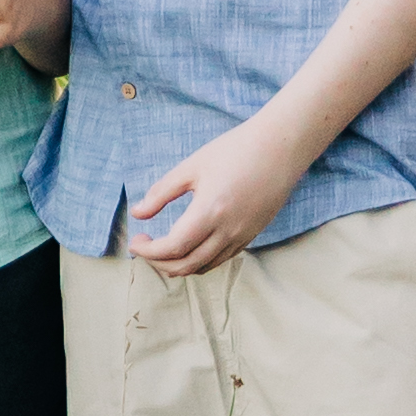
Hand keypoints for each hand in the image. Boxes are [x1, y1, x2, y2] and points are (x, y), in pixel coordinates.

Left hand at [125, 115, 308, 277]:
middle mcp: (228, 231)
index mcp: (210, 212)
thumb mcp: (192, 166)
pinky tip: (189, 245)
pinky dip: (199, 260)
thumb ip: (162, 193)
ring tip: (162, 249)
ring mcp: (243, 236)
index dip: (148, 251)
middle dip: (159, 263)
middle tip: (144, 246)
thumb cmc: (235, 150)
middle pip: (186, 265)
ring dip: (178, 265)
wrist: (280, 148)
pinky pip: (221, 259)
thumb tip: (138, 213)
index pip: (172, 248)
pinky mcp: (252, 235)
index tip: (135, 241)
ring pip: (204, 267)